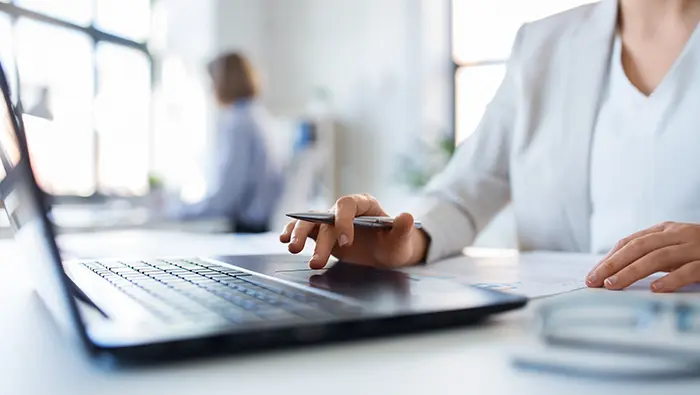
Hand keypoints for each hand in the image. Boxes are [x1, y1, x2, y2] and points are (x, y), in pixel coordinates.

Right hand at [279, 194, 428, 268]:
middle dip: (320, 239)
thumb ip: (402, 229)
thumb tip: (406, 216)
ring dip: (299, 234)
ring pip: (310, 221)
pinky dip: (293, 232)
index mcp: (364, 204)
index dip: (343, 221)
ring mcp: (331, 221)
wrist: (388, 253)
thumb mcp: (402, 240)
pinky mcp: (323, 233)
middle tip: (317, 261)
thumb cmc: (396, 244)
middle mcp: (345, 210)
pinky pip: (305, 229)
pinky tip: (284, 240)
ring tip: (292, 249)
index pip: (347, 205)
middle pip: (326, 217)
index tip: (346, 243)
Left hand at [586, 222, 699, 291]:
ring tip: (613, 285)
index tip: (592, 274)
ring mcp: (695, 247)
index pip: (630, 241)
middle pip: (638, 247)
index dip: (609, 257)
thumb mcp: (674, 248)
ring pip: (657, 257)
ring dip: (632, 271)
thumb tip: (615, 271)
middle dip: (612, 264)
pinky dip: (672, 279)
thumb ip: (651, 255)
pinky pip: (689, 270)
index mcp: (666, 230)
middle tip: (594, 280)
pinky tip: (656, 289)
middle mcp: (678, 235)